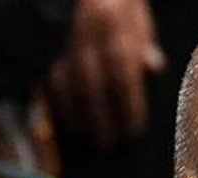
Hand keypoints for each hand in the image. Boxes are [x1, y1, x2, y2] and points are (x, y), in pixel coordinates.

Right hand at [48, 0, 165, 147]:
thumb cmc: (116, 2)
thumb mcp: (136, 13)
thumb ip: (144, 40)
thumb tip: (154, 66)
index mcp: (111, 18)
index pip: (122, 65)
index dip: (128, 100)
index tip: (134, 129)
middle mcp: (83, 26)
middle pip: (90, 79)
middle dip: (100, 115)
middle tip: (109, 143)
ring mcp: (59, 34)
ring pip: (63, 79)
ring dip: (75, 112)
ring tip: (86, 135)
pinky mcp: (42, 42)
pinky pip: (44, 76)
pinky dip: (54, 100)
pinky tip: (65, 119)